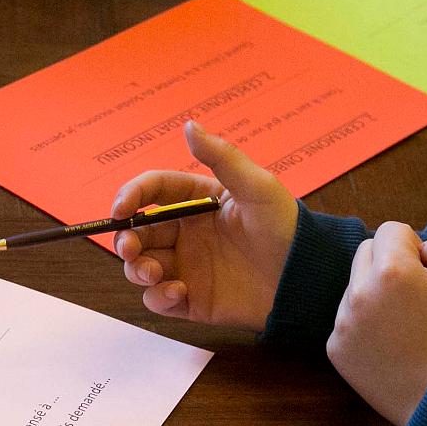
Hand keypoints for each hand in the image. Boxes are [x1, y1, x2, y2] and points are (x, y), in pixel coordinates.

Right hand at [112, 119, 297, 329]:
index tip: (121, 209)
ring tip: (153, 273)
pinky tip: (179, 293)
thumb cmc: (286, 228)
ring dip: (136, 269)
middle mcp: (186, 233)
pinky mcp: (191, 300)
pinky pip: (158, 299)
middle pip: (138, 232)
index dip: (131, 195)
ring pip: (140, 267)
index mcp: (197, 202)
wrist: (305, 279)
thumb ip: (221, 157)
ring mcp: (187, 267)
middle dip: (126, 239)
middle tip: (130, 248)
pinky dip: (158, 297)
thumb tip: (188, 125)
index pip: (153, 192)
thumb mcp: (257, 186)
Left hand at [326, 222, 426, 425]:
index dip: (418, 249)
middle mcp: (358, 294)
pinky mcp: (336, 351)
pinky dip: (366, 324)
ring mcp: (343, 325)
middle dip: (392, 264)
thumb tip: (424, 245)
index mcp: (391, 272)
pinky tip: (394, 344)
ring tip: (408, 324)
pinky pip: (347, 320)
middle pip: (366, 253)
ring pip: (355, 286)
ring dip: (377, 294)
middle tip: (420, 297)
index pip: (392, 230)